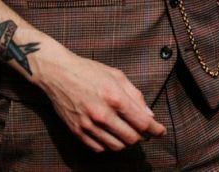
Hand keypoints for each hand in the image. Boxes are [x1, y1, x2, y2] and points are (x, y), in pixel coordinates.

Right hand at [35, 46, 166, 152]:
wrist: (57, 73)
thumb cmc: (88, 70)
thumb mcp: (116, 74)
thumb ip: (135, 95)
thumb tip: (149, 115)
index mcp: (114, 97)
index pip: (142, 123)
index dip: (156, 130)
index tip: (161, 131)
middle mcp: (102, 114)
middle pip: (131, 138)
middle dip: (142, 136)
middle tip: (144, 131)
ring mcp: (88, 125)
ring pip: (117, 147)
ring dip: (126, 142)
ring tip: (127, 132)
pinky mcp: (77, 132)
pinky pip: (99, 148)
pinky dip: (109, 145)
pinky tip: (111, 135)